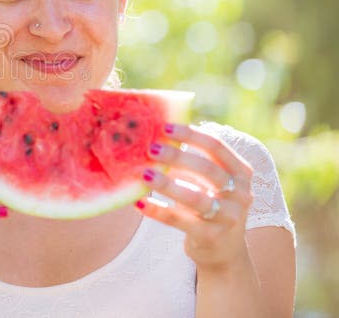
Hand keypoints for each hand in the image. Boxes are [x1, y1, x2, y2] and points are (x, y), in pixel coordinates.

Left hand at [134, 123, 254, 272]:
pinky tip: (139, 202)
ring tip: (144, 174)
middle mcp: (241, 194)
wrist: (225, 251)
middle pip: (207, 170)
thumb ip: (193, 163)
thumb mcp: (210, 182)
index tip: (164, 127)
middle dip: (177, 157)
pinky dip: (157, 210)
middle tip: (151, 149)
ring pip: (195, 197)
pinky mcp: (211, 237)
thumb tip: (156, 138)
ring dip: (167, 184)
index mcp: (241, 173)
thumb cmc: (210, 204)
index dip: (191, 135)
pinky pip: (180, 220)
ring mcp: (228, 218)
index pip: (217, 147)